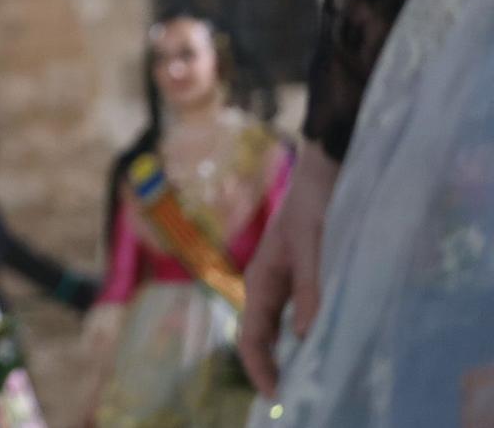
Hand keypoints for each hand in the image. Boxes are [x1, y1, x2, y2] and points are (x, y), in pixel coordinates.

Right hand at [240, 140, 338, 397]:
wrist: (323, 174)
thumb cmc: (314, 208)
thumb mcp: (313, 248)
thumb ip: (309, 291)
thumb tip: (303, 338)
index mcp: (261, 280)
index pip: (251, 335)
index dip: (259, 368)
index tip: (276, 396)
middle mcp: (266, 285)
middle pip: (259, 337)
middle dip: (268, 369)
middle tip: (289, 400)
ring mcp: (280, 283)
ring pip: (273, 330)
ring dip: (282, 358)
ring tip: (299, 385)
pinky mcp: (297, 279)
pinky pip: (290, 318)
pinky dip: (296, 342)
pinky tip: (314, 350)